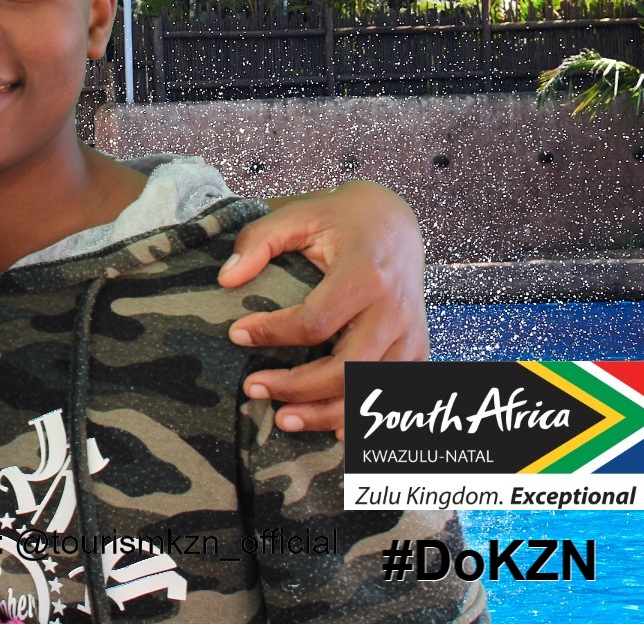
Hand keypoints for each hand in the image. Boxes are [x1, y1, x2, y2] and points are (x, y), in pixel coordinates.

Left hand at [218, 180, 429, 436]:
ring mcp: (410, 335)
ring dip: (327, 413)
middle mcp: (395, 310)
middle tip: (252, 387)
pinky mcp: (417, 350)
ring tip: (283, 418)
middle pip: (346, 368)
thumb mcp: (296, 215)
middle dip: (297, 386)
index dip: (272, 334)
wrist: (394, 222)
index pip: (316, 322)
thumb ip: (257, 241)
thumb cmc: (340, 219)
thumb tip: (226, 280)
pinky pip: (394, 396)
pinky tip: (333, 430)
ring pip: (371, 392)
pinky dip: (366, 418)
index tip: (236, 334)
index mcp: (366, 275)